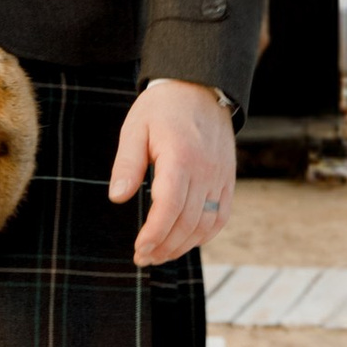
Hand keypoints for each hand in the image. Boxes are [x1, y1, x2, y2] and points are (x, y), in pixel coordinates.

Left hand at [110, 77, 235, 266]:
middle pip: (187, 221)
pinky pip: (221, 216)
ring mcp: (221, 176)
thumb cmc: (161, 109)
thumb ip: (126, 165)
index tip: (138, 250)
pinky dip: (204, 235)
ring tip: (159, 255)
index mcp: (180, 157)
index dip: (154, 234)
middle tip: (142, 258)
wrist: (200, 88)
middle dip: (164, 246)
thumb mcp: (134, 129)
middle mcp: (205, 170)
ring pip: (206, 224)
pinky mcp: (228, 180)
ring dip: (182, 245)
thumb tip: (117, 198)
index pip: (169, 206)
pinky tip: (185, 242)